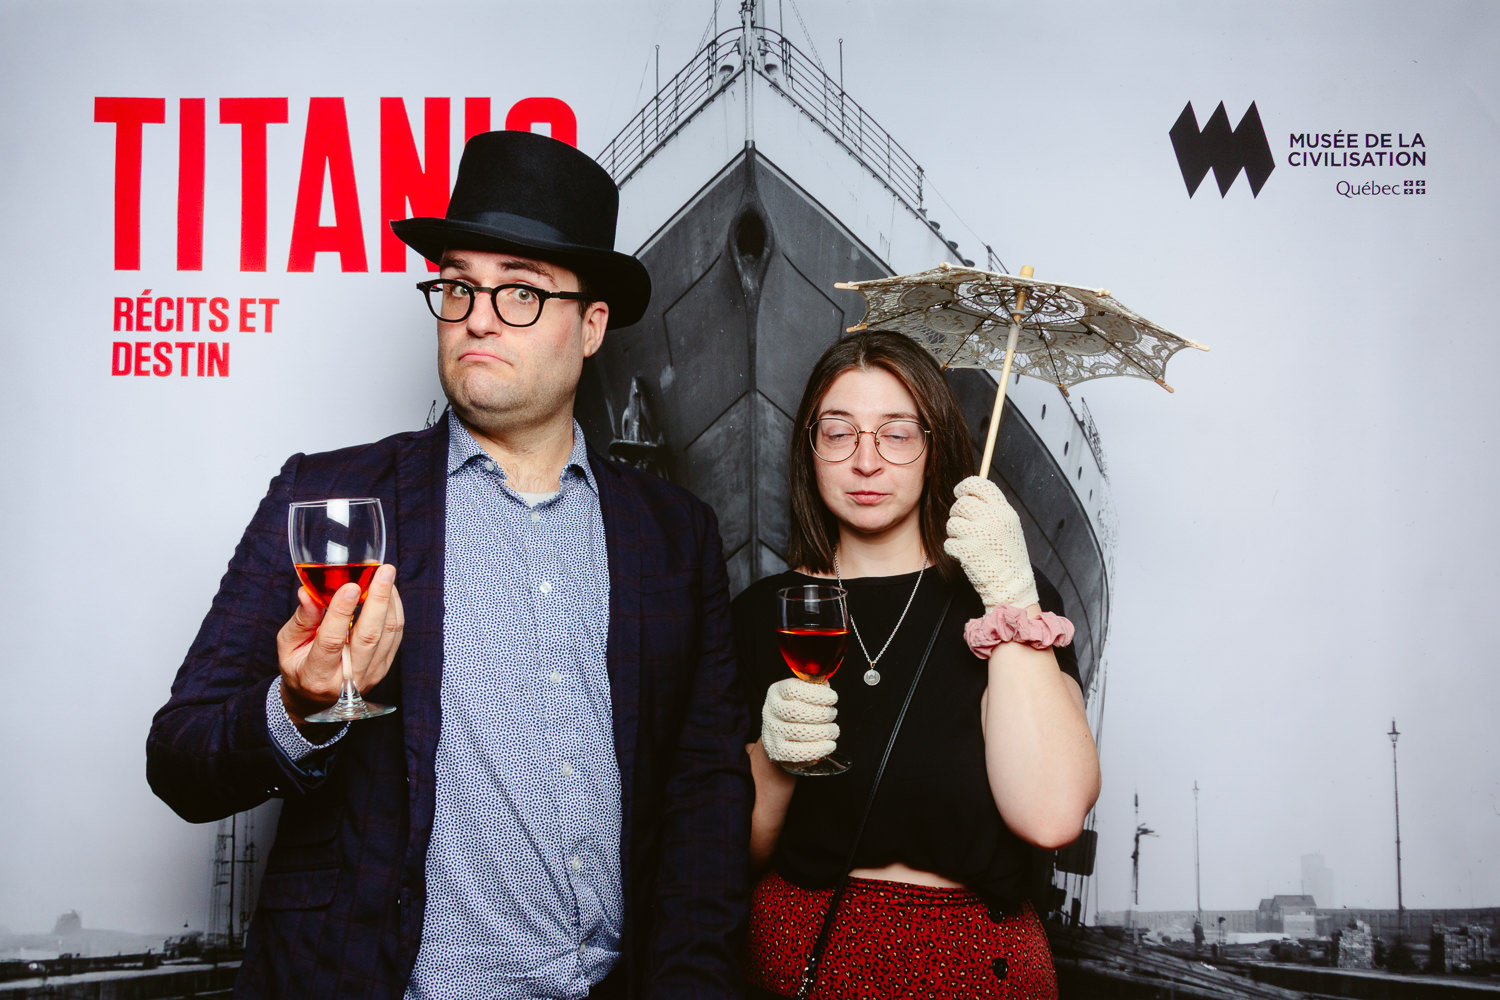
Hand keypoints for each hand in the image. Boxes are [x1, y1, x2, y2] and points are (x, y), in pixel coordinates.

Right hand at [276, 564, 403, 724]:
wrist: (317, 701)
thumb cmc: (299, 669)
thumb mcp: (288, 647)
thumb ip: (300, 620)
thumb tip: (307, 592)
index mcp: (317, 675)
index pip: (331, 641)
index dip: (341, 612)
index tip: (350, 585)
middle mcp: (348, 679)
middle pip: (369, 636)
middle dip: (378, 599)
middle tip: (383, 571)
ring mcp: (370, 674)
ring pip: (388, 634)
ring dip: (390, 601)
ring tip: (386, 575)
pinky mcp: (384, 668)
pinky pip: (396, 636)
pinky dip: (395, 611)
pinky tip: (389, 592)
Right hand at [760, 678, 838, 763]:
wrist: (781, 738)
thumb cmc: (797, 713)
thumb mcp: (802, 696)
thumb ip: (814, 688)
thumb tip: (825, 686)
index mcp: (776, 692)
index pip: (793, 689)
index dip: (816, 693)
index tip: (832, 698)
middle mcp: (770, 710)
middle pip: (796, 711)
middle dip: (821, 713)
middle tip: (832, 714)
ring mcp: (771, 732)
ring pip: (799, 732)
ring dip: (823, 731)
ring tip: (833, 730)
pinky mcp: (777, 751)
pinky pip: (799, 752)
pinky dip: (818, 748)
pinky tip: (829, 745)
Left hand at [943, 475, 1038, 608]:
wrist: (1013, 586)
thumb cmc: (1007, 556)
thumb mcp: (1008, 527)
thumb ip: (992, 509)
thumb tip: (968, 493)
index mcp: (1005, 511)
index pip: (980, 484)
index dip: (965, 486)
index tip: (960, 493)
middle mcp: (995, 520)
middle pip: (962, 503)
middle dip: (957, 514)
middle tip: (963, 527)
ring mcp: (982, 535)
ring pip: (952, 523)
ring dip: (954, 534)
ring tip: (967, 543)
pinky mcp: (970, 551)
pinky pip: (949, 542)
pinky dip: (953, 550)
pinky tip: (965, 556)